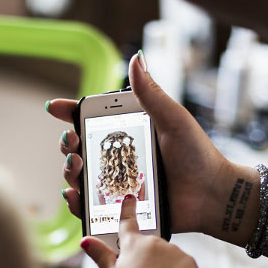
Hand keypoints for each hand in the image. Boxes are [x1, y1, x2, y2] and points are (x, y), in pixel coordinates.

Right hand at [49, 52, 234, 236]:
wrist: (211, 195)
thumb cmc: (198, 155)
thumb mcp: (173, 119)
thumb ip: (151, 93)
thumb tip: (136, 58)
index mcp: (129, 133)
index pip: (92, 120)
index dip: (69, 112)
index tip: (55, 107)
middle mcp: (118, 158)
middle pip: (78, 149)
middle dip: (67, 144)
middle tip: (73, 142)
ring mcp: (117, 184)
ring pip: (79, 177)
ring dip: (69, 170)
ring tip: (76, 165)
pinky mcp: (120, 209)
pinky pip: (90, 207)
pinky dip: (76, 202)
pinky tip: (74, 195)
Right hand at [80, 195, 199, 267]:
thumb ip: (100, 255)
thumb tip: (84, 240)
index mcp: (132, 244)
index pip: (128, 222)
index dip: (127, 209)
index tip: (129, 198)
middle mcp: (154, 241)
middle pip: (150, 248)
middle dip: (149, 261)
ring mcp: (173, 250)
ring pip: (168, 259)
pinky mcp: (189, 262)